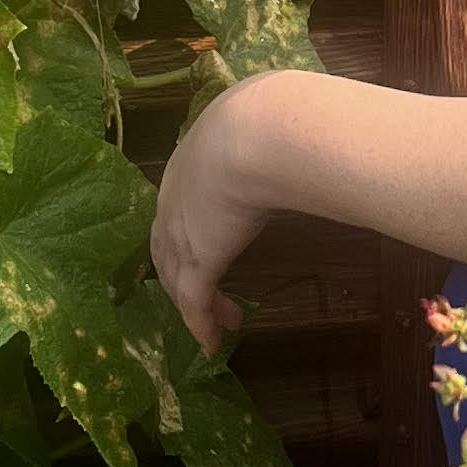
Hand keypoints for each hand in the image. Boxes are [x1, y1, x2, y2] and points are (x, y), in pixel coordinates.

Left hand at [150, 74, 294, 357]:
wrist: (260, 133)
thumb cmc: (269, 122)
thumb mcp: (261, 127)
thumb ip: (268, 142)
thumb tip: (299, 143)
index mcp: (187, 165)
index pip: (176, 208)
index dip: (186, 231)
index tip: (204, 247)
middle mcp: (173, 201)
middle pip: (167, 247)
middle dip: (184, 274)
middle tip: (206, 295)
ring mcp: (182, 232)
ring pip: (178, 279)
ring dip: (197, 305)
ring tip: (221, 323)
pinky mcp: (198, 259)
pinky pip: (193, 303)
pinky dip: (200, 326)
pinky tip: (212, 344)